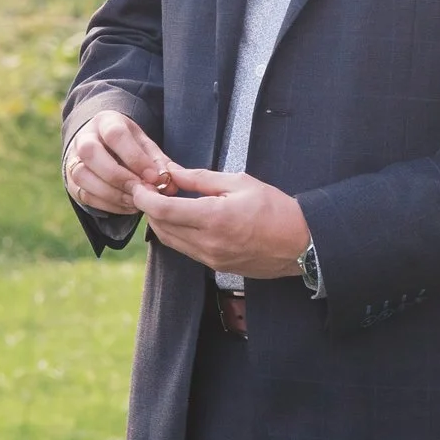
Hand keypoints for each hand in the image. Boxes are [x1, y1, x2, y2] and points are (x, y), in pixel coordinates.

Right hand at [65, 111, 172, 215]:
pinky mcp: (71, 181)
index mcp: (106, 121)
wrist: (103, 146)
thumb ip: (158, 162)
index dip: (134, 157)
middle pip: (90, 152)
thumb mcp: (145, 145)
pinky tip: (128, 206)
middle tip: (141, 190)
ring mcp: (73, 159)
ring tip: (137, 201)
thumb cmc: (129, 145)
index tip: (153, 176)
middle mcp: (84, 137)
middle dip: (118, 176)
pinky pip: (85, 195)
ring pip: (82, 176)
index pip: (115, 135)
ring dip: (112, 193)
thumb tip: (170, 183)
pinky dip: (108, 205)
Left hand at [131, 167, 309, 277]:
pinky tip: (181, 218)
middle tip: (148, 190)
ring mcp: (211, 258)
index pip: (164, 211)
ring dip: (161, 222)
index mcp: (213, 218)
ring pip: (171, 241)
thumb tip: (172, 173)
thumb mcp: (239, 182)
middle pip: (161, 227)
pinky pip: (185, 249)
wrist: (301, 243)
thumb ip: (201, 178)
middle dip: (149, 209)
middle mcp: (208, 242)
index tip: (138, 186)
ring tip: (163, 202)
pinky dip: (176, 233)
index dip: (144, 198)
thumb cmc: (275, 209)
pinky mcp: (216, 266)